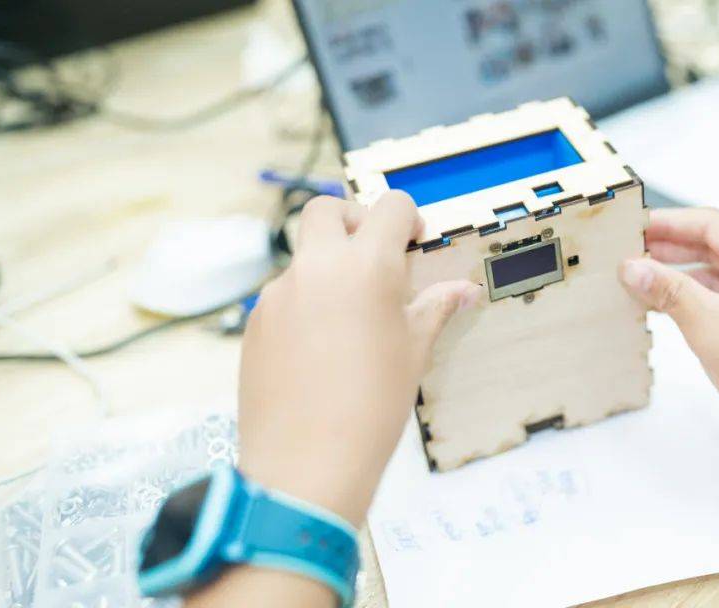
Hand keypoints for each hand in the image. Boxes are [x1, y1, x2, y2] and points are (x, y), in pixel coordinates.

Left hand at [237, 193, 482, 524]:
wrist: (307, 462)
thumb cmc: (373, 406)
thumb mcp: (414, 351)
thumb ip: (434, 309)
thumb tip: (463, 291)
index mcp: (366, 267)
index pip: (390, 207)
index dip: (408, 219)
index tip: (413, 244)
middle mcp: (316, 268)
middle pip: (327, 210)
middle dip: (354, 222)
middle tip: (375, 259)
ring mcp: (278, 293)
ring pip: (304, 257)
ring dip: (328, 268)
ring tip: (351, 320)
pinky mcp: (255, 322)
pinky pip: (284, 295)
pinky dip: (305, 304)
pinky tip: (322, 350)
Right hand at [619, 208, 718, 459]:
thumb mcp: (709, 328)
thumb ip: (668, 291)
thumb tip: (631, 266)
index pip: (711, 224)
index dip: (668, 223)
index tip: (630, 228)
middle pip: (716, 244)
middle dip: (671, 246)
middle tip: (627, 250)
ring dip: (680, 273)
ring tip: (638, 277)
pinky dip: (696, 296)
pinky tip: (666, 305)